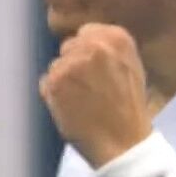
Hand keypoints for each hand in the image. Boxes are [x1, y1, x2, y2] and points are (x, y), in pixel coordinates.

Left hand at [39, 23, 151, 168]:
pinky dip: (53, 96)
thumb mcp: (131, 67)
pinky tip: (71, 109)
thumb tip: (83, 41)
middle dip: (74, 65)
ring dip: (63, 81)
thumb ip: (108, 49)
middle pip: (68, 47)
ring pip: (56, 65)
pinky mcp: (54, 82)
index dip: (88, 53)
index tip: (96, 72)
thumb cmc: (129, 110)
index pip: (86, 32)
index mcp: (116, 38)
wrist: (123, 143)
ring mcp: (72, 63)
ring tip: (82, 102)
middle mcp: (93, 44)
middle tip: (90, 90)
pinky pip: (45, 83)